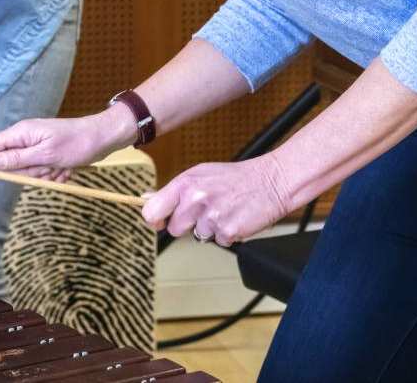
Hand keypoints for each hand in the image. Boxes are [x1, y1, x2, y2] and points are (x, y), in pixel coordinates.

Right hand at [0, 114, 117, 192]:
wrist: (102, 137)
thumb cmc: (77, 143)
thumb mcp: (46, 154)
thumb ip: (17, 159)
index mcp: (20, 133)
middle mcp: (24, 138)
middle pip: (10, 165)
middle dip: (28, 174)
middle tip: (48, 168)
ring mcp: (35, 146)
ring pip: (27, 171)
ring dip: (44, 175)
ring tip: (61, 167)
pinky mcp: (45, 153)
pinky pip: (41, 172)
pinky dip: (53, 175)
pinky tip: (67, 169)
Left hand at [142, 154, 292, 246]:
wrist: (270, 181)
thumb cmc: (234, 178)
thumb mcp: (200, 175)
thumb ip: (174, 190)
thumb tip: (146, 198)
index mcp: (185, 183)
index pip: (152, 210)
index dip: (154, 219)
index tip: (158, 221)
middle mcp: (196, 199)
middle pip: (175, 229)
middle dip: (187, 225)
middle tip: (203, 212)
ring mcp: (212, 217)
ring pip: (198, 236)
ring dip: (209, 229)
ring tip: (223, 211)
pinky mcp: (229, 232)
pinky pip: (219, 241)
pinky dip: (227, 234)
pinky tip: (234, 217)